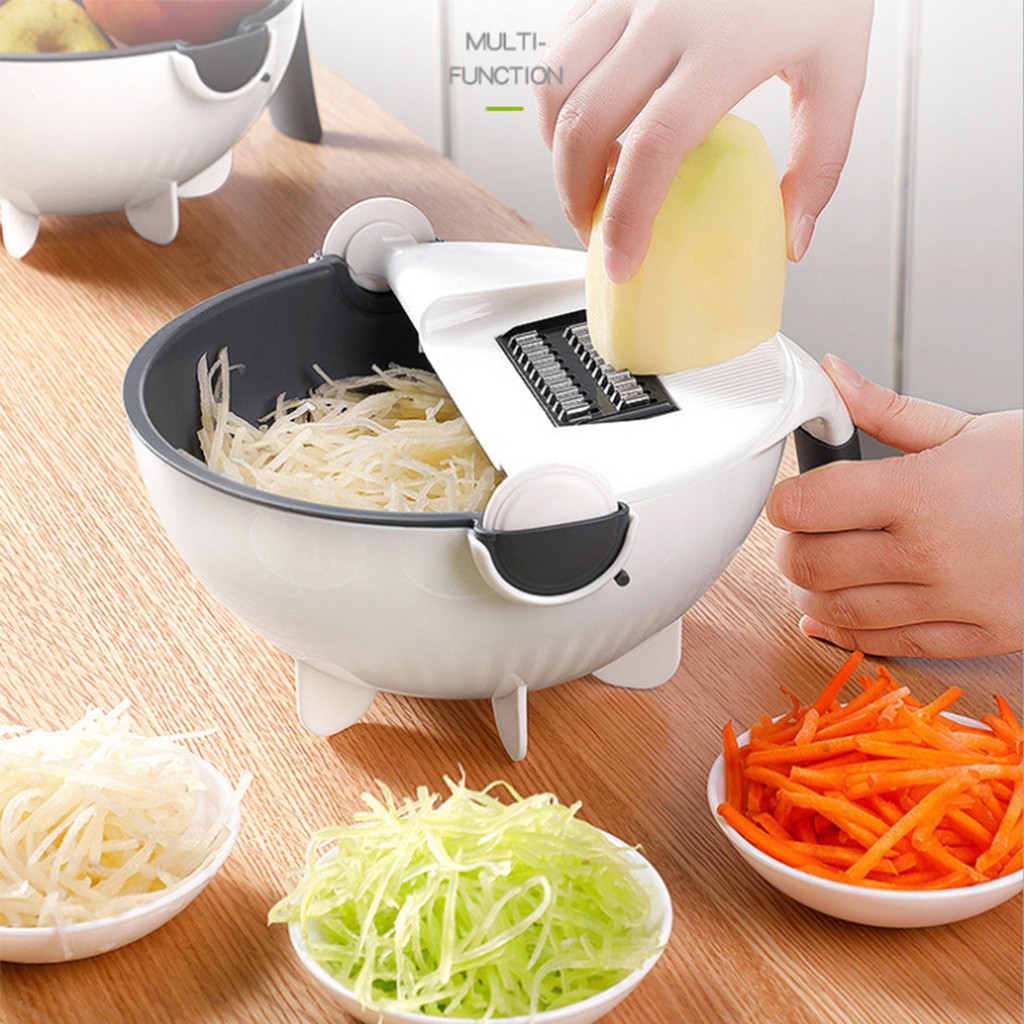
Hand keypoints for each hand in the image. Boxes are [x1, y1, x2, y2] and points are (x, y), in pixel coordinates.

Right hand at [534, 0, 872, 280]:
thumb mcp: (840, 68)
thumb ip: (820, 160)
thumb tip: (793, 237)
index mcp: (725, 44)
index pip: (655, 148)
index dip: (627, 218)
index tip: (621, 262)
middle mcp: (665, 13)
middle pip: (585, 125)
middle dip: (576, 194)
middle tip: (596, 227)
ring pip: (554, 85)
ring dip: (557, 148)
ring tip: (586, 176)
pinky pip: (557, 50)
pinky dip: (558, 100)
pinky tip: (586, 121)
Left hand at [766, 356, 1023, 657]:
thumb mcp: (966, 428)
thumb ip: (886, 410)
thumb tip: (832, 377)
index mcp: (922, 492)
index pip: (810, 505)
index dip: (785, 502)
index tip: (787, 499)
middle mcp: (931, 551)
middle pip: (814, 563)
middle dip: (789, 548)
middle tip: (796, 535)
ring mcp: (952, 600)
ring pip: (840, 609)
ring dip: (809, 592)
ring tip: (811, 572)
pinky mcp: (973, 636)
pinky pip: (887, 645)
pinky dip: (843, 634)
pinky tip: (825, 617)